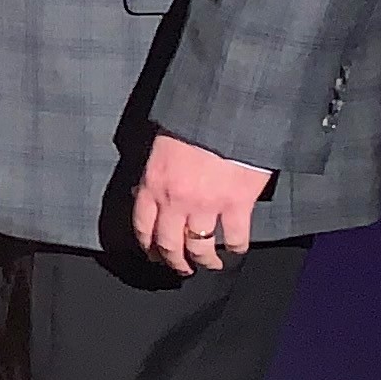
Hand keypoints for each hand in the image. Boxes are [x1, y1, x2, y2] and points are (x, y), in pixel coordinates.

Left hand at [130, 132, 270, 275]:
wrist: (225, 111)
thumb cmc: (191, 123)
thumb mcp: (160, 147)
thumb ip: (152, 174)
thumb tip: (143, 194)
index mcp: (153, 184)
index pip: (143, 226)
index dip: (148, 246)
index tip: (153, 254)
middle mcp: (175, 201)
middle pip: (169, 244)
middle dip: (174, 261)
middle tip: (181, 268)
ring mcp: (207, 205)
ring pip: (200, 247)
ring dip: (204, 261)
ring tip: (209, 264)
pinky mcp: (237, 204)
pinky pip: (236, 237)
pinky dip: (236, 248)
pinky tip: (236, 250)